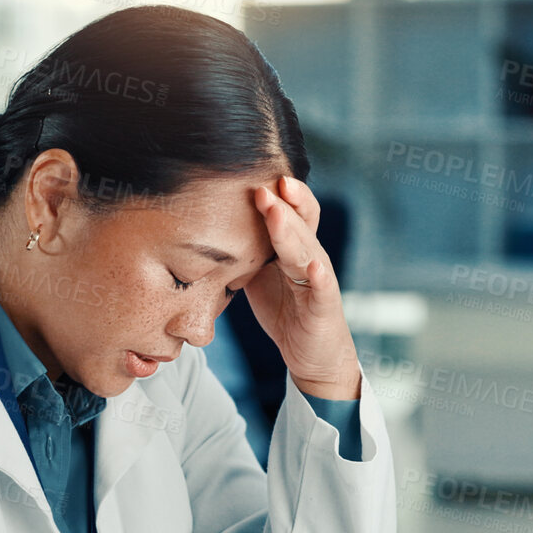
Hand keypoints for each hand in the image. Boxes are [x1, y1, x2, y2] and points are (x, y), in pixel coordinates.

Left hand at [245, 176, 361, 399]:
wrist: (313, 355)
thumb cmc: (285, 311)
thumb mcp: (259, 276)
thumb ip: (245, 252)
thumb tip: (208, 230)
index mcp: (293, 249)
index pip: (291, 214)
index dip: (278, 195)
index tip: (255, 177)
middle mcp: (310, 258)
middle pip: (299, 224)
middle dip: (281, 204)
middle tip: (262, 186)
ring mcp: (320, 281)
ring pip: (307, 250)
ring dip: (292, 231)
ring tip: (276, 212)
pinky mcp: (324, 307)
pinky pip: (322, 289)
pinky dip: (318, 277)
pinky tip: (312, 267)